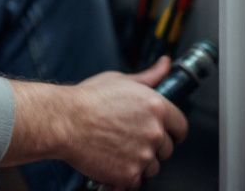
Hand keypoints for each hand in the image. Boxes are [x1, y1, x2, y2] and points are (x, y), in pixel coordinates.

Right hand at [64, 57, 187, 188]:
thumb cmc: (87, 100)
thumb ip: (149, 77)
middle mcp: (154, 132)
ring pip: (153, 166)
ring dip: (140, 162)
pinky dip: (126, 176)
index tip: (165, 133)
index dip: (172, 130)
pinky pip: (136, 181)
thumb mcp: (120, 80)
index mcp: (156, 107)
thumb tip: (165, 65)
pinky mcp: (130, 173)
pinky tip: (112, 161)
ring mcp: (143, 155)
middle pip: (167, 148)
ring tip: (118, 150)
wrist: (63, 121)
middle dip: (153, 146)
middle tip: (131, 139)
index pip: (181, 126)